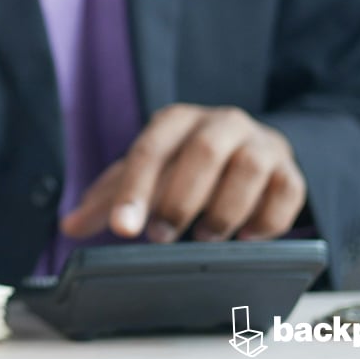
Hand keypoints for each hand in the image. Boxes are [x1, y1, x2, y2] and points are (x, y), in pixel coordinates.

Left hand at [61, 104, 305, 242]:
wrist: (251, 149)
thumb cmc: (187, 165)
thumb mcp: (147, 174)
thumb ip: (109, 199)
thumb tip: (69, 225)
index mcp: (177, 121)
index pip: (150, 150)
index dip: (134, 191)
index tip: (123, 229)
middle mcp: (221, 123)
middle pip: (203, 152)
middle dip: (180, 199)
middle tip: (162, 237)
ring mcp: (261, 145)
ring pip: (249, 169)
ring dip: (224, 210)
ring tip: (206, 237)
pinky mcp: (290, 171)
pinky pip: (286, 192)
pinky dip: (267, 220)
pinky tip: (246, 238)